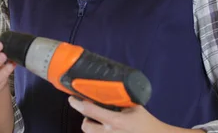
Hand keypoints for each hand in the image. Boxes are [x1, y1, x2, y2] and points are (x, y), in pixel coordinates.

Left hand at [68, 97, 202, 132]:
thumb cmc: (145, 122)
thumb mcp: (133, 107)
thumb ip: (120, 99)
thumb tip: (108, 88)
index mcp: (115, 121)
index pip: (90, 110)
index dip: (78, 103)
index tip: (72, 98)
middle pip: (86, 126)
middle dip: (86, 118)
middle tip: (91, 112)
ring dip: (92, 127)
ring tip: (100, 122)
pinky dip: (100, 132)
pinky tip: (106, 128)